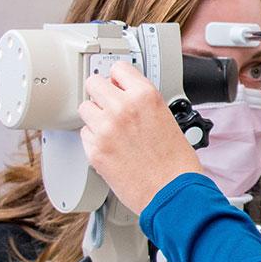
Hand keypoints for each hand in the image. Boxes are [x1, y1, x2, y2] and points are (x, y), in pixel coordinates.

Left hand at [79, 62, 202, 213]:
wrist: (173, 193)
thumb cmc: (176, 162)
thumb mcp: (167, 118)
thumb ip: (143, 103)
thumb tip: (125, 96)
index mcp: (145, 96)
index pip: (118, 68)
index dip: (119, 79)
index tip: (118, 85)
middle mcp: (122, 108)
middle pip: (94, 83)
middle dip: (101, 94)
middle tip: (109, 106)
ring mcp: (105, 129)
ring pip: (85, 108)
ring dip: (95, 116)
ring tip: (111, 130)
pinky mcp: (95, 150)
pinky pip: (84, 134)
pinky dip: (94, 140)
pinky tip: (110, 147)